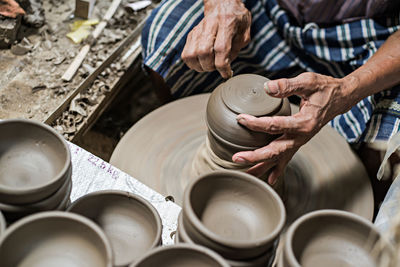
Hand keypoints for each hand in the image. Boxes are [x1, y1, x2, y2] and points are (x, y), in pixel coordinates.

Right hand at [181, 0, 250, 78]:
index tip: (226, 73)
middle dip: (210, 66)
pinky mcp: (191, 35)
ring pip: (192, 54)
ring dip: (200, 66)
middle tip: (217, 68)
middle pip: (204, 52)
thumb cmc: (236, 18)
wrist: (222, 3)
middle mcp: (210, 26)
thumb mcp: (245, 31)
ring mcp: (198, 30)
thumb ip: (238, 47)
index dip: (223, 66)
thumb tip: (227, 63)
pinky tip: (200, 63)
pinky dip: (192, 63)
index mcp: (227, 23)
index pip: (221, 48)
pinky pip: (186, 54)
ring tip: (208, 66)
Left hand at [232, 72, 356, 184]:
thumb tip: (267, 88)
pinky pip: (286, 159)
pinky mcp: (298, 142)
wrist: (341, 98)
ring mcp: (300, 142)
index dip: (256, 124)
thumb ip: (287, 85)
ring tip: (245, 174)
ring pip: (279, 158)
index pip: (275, 126)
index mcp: (304, 123)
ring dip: (262, 166)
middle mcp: (302, 137)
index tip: (240, 119)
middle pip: (275, 150)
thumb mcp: (308, 81)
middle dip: (255, 156)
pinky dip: (277, 170)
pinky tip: (269, 180)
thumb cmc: (325, 89)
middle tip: (237, 157)